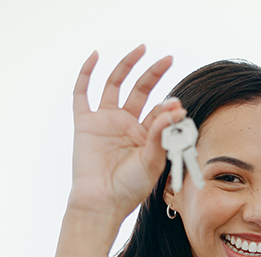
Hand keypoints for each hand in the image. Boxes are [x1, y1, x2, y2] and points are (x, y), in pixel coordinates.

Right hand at [68, 45, 185, 222]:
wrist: (102, 202)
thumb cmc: (130, 188)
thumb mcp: (152, 161)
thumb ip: (161, 134)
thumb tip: (176, 107)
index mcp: (145, 135)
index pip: (159, 111)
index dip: (168, 107)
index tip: (178, 105)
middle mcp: (126, 124)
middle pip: (140, 90)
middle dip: (154, 74)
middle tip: (167, 58)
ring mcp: (105, 121)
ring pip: (116, 85)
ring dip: (128, 66)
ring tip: (142, 49)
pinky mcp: (85, 123)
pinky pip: (83, 93)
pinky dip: (87, 73)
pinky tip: (96, 56)